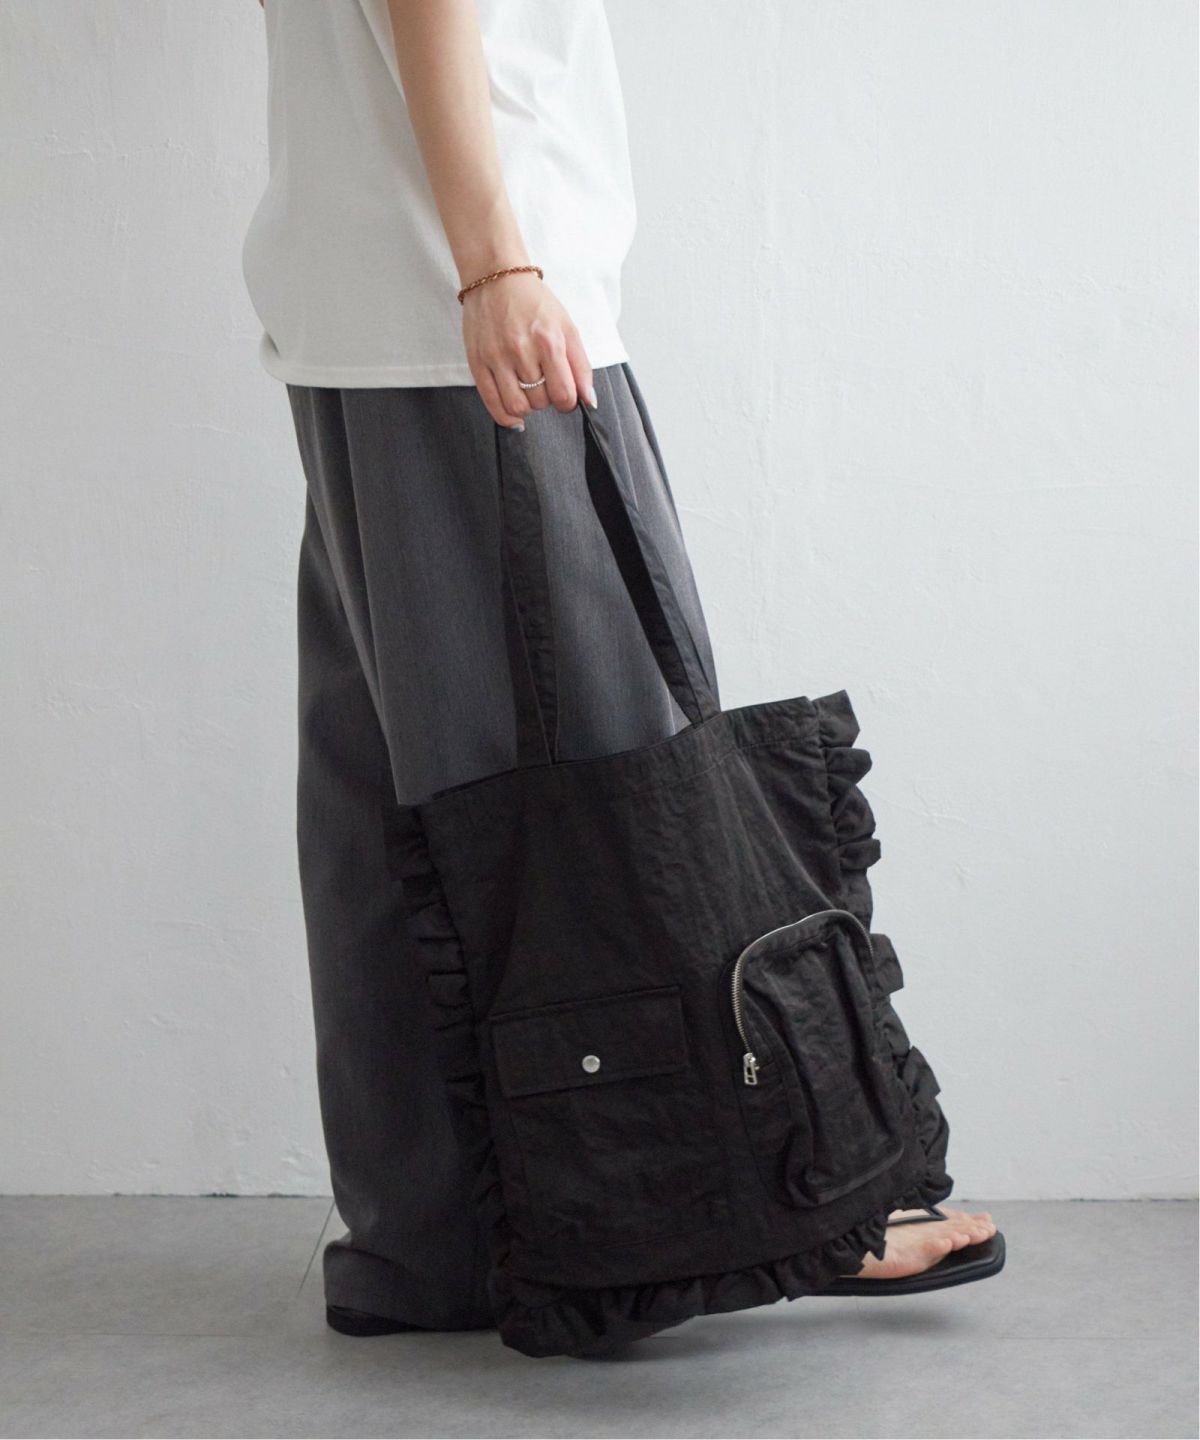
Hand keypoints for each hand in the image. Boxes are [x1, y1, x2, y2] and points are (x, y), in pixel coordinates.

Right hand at [463, 273, 595, 429]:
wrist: (496, 278)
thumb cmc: (534, 303)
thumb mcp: (567, 327)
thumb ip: (581, 366)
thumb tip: (589, 401)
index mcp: (549, 341)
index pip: (564, 395)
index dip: (568, 402)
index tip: (565, 395)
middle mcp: (522, 351)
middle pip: (541, 401)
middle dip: (547, 399)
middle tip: (544, 383)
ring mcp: (497, 357)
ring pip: (518, 406)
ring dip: (528, 406)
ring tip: (529, 391)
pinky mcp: (477, 362)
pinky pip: (493, 404)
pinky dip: (506, 417)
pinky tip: (515, 415)